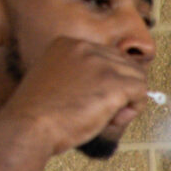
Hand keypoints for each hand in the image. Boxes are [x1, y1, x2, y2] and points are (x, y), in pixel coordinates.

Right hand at [0, 35, 149, 156]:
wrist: (28, 126)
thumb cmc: (40, 114)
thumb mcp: (58, 81)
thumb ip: (83, 76)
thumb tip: (118, 85)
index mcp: (68, 44)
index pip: (108, 57)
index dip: (107, 82)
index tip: (91, 100)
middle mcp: (85, 47)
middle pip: (126, 65)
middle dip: (121, 90)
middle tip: (100, 112)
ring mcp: (100, 63)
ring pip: (138, 78)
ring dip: (128, 101)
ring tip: (105, 116)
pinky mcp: (113, 82)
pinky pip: (142, 92)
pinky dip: (133, 109)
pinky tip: (111, 120)